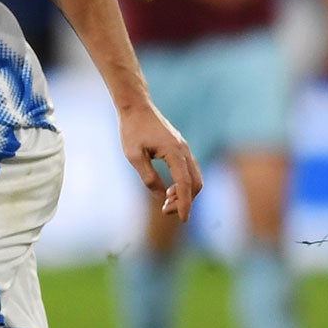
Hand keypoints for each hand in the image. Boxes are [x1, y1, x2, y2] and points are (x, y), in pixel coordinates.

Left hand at [118, 98, 202, 221]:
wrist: (136, 107)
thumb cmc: (132, 130)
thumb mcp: (134, 156)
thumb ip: (148, 177)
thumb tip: (161, 197)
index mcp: (174, 152)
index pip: (184, 183)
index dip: (184, 203)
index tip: (182, 219)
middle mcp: (184, 150)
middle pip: (195, 183)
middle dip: (184, 201)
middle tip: (165, 210)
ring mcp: (184, 148)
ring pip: (194, 177)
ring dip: (184, 193)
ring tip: (166, 203)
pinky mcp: (180, 148)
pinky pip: (189, 171)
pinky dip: (183, 184)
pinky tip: (169, 191)